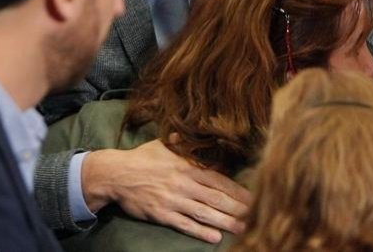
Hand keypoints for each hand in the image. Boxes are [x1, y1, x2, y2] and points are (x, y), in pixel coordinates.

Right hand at [82, 140, 251, 243]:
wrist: (116, 174)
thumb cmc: (142, 158)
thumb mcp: (165, 144)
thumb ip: (185, 143)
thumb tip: (202, 134)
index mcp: (188, 166)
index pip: (219, 180)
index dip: (237, 190)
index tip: (253, 196)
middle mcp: (184, 184)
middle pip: (216, 198)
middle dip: (237, 208)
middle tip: (256, 215)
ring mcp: (173, 200)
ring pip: (204, 213)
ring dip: (225, 222)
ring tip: (242, 229)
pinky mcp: (162, 214)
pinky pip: (184, 225)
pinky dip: (200, 231)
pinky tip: (214, 237)